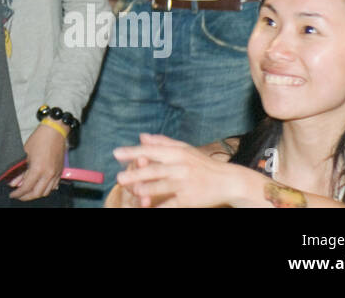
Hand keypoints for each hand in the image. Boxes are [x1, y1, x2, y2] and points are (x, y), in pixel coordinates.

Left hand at [10, 122, 65, 199]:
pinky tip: (38, 186)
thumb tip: (14, 182)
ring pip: (46, 192)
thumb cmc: (39, 139)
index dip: (18, 193)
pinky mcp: (60, 172)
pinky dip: (45, 189)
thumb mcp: (25, 154)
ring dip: (35, 194)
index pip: (26, 188)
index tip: (12, 194)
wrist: (54, 131)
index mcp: (38, 169)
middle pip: (36, 194)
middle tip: (18, 195)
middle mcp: (48, 174)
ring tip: (27, 191)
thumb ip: (20, 171)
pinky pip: (53, 187)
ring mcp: (55, 174)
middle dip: (26, 197)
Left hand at [112, 133, 253, 207]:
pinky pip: (173, 204)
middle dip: (136, 173)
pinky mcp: (191, 199)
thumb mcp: (184, 149)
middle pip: (154, 169)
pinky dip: (161, 207)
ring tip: (133, 191)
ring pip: (163, 186)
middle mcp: (180, 166)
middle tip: (119, 177)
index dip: (132, 152)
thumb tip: (141, 136)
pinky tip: (149, 208)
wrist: (228, 181)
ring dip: (147, 189)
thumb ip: (162, 143)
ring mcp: (185, 183)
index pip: (151, 151)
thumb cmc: (202, 164)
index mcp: (176, 153)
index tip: (116, 153)